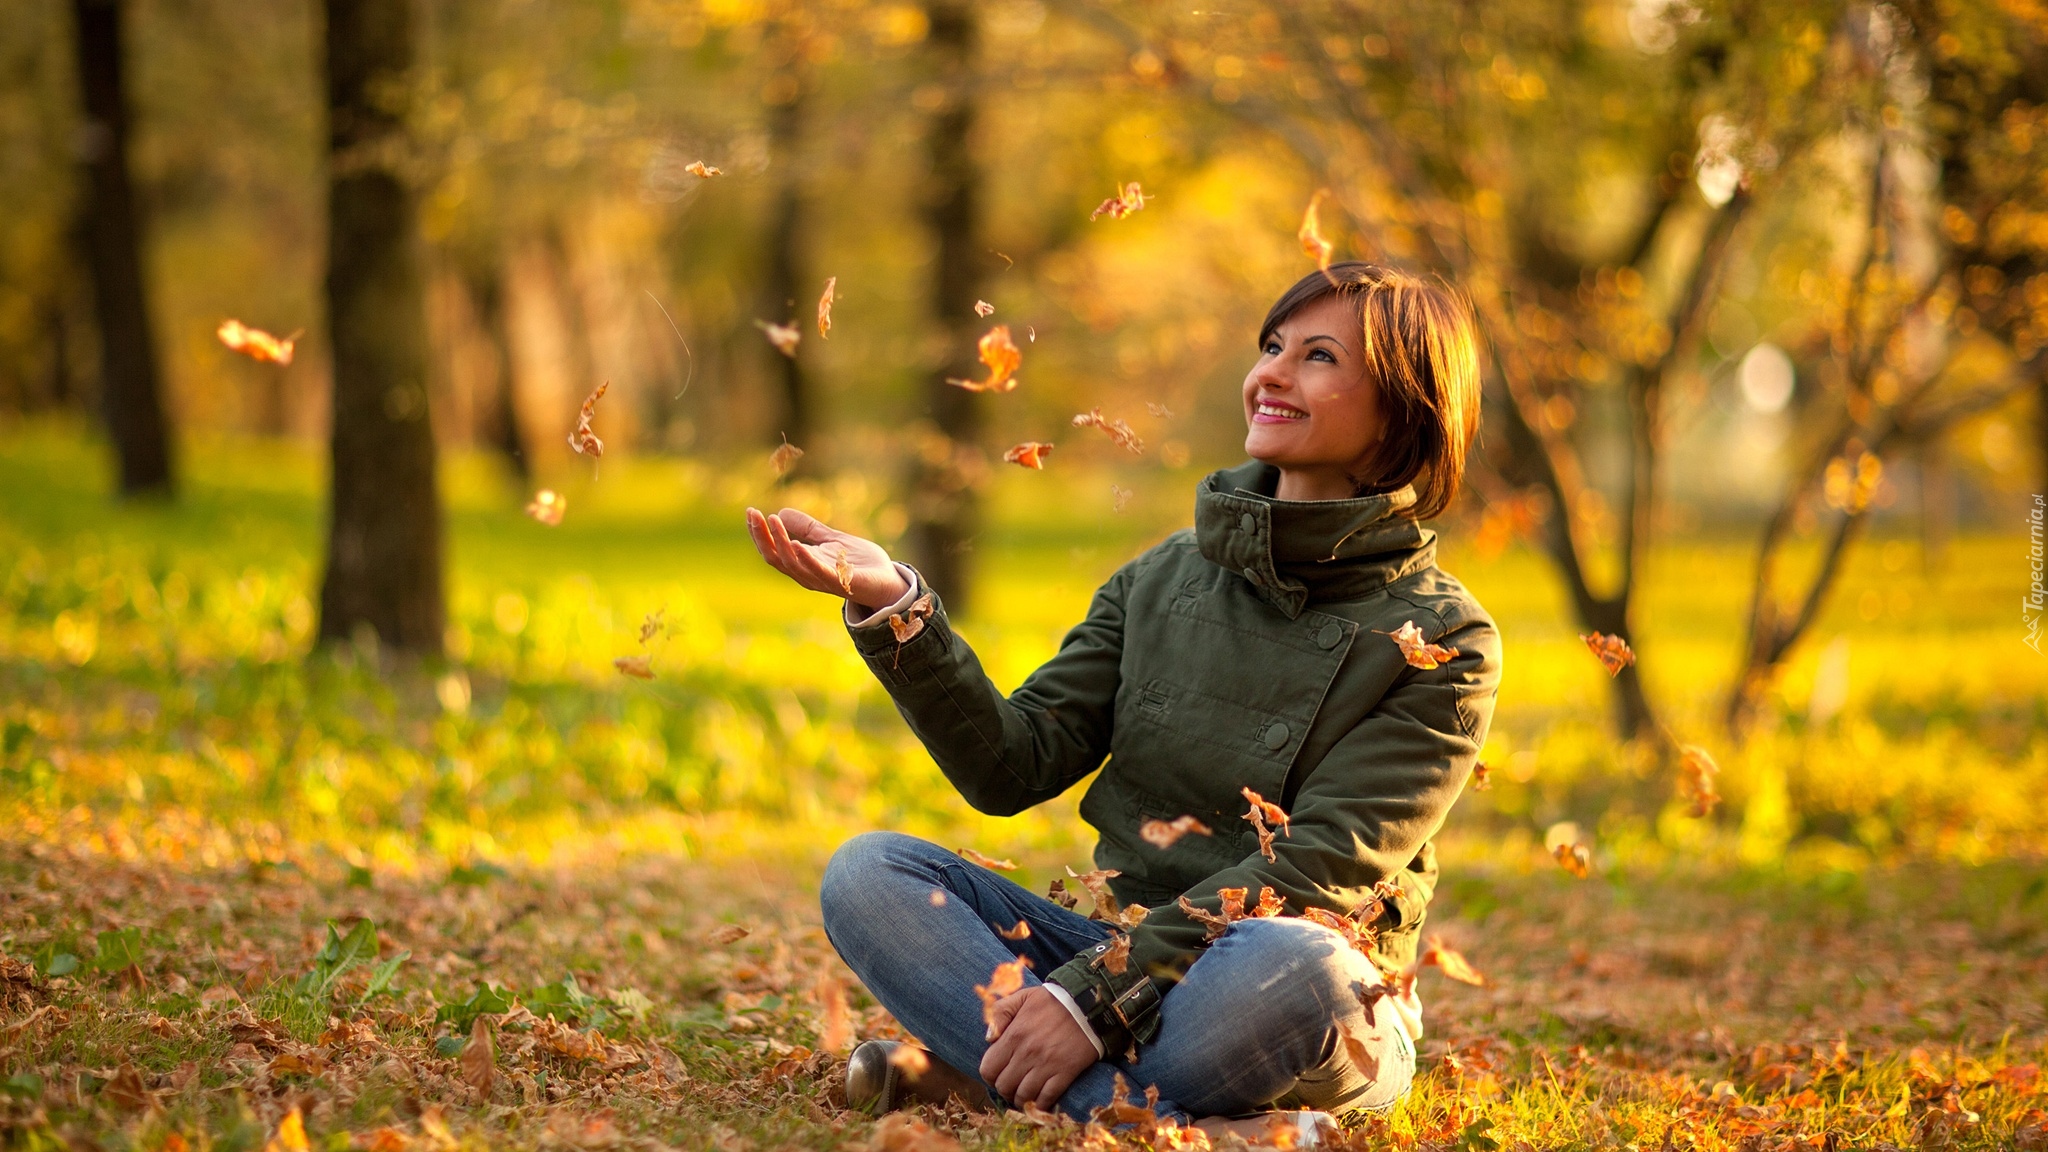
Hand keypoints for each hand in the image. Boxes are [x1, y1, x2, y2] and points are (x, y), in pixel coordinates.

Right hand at [744, 507, 912, 612]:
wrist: (888, 581)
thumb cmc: (859, 563)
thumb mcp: (830, 539)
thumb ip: (808, 529)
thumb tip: (781, 512)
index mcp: (803, 565)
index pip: (773, 551)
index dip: (760, 534)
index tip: (750, 512)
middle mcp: (808, 575)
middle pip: (776, 558)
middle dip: (763, 536)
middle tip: (754, 514)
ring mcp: (823, 580)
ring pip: (794, 564)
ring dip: (782, 542)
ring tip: (773, 521)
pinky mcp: (842, 582)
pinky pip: (819, 572)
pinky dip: (807, 559)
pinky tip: (797, 544)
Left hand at [978, 985, 1098, 1110]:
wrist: (1088, 1004)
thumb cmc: (1053, 1000)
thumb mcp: (1022, 997)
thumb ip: (999, 1013)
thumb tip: (988, 1038)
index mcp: (1014, 1035)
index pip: (988, 1070)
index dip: (990, 1075)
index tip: (998, 1072)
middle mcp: (1027, 1053)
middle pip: (1004, 1087)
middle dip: (1004, 1089)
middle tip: (1012, 1084)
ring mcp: (1047, 1065)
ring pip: (1023, 1097)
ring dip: (1021, 1099)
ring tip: (1024, 1094)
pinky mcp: (1065, 1073)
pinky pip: (1046, 1099)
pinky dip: (1040, 1104)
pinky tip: (1040, 1099)